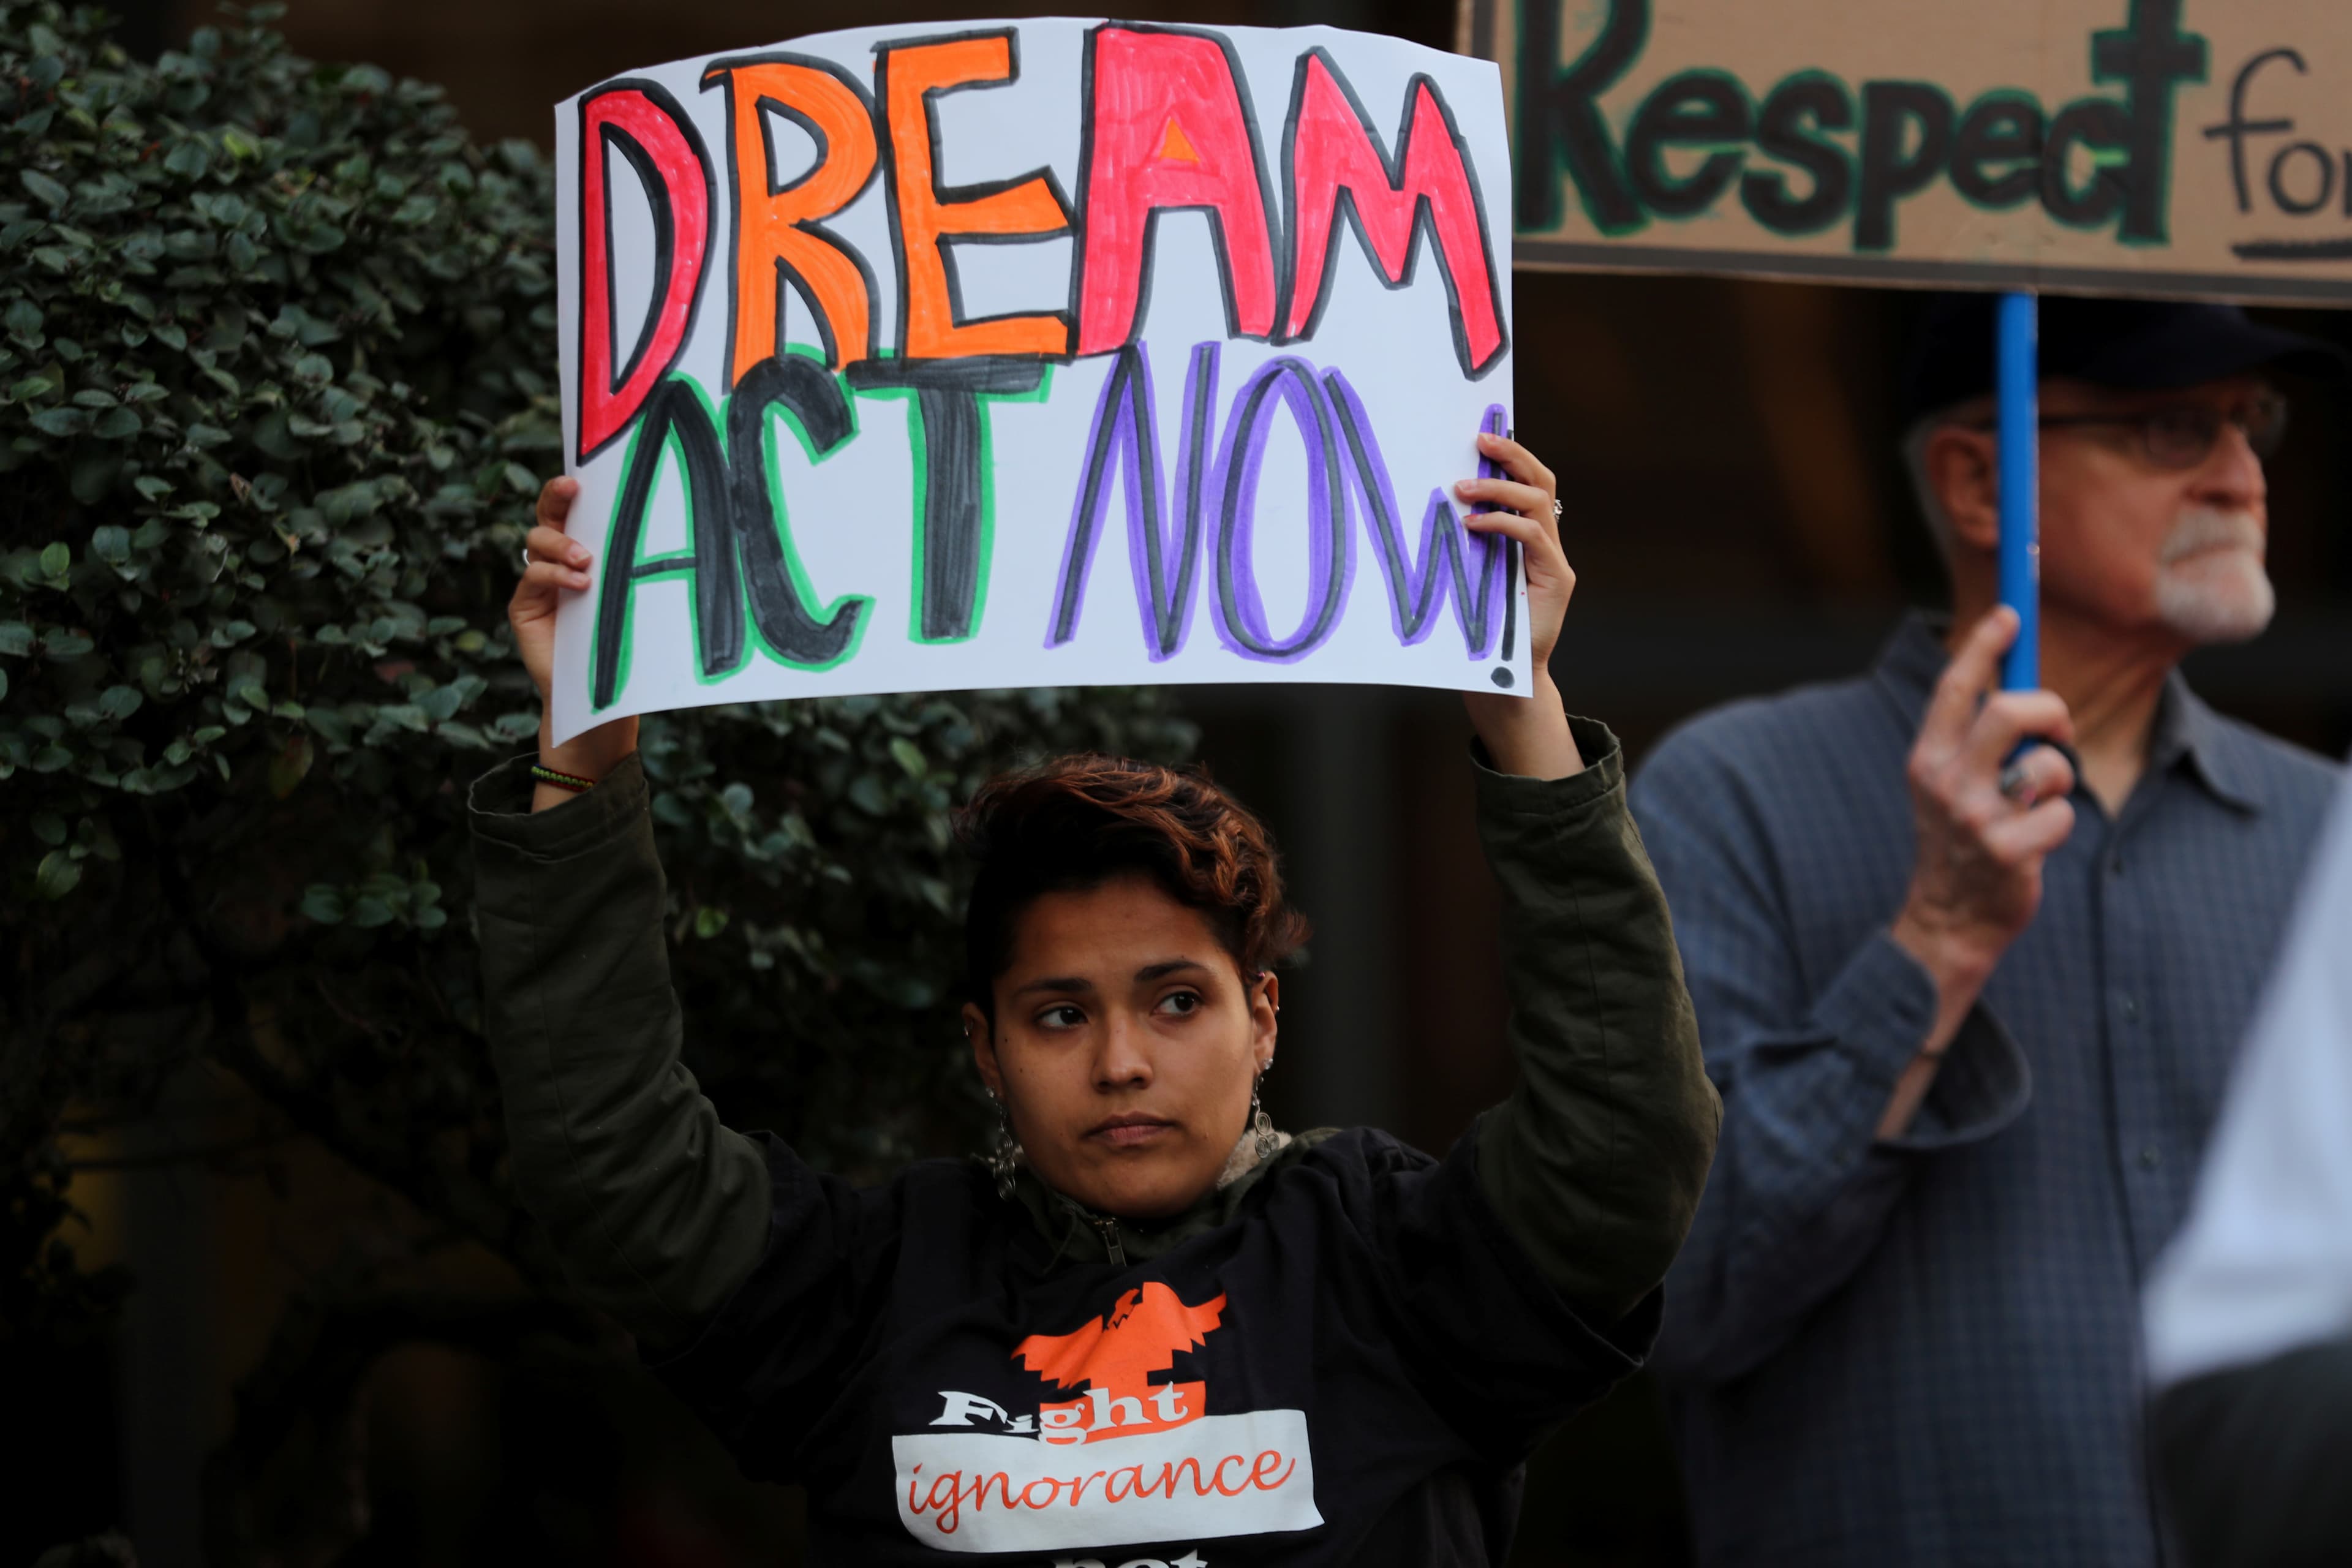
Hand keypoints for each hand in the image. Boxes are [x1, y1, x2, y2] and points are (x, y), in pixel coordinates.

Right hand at [512, 476, 636, 803]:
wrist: (603, 693)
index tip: (584, 475)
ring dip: (560, 545)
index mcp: (584, 549)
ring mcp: (537, 582)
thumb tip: (692, 527)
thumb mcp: (635, 593)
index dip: (571, 487)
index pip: (573, 509)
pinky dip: (554, 575)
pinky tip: (578, 584)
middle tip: (573, 490)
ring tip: (586, 561)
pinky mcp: (524, 606)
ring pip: (535, 542)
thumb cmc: (627, 639)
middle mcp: (556, 560)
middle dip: (555, 496)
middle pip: (546, 514)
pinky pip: (531, 577)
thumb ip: (638, 564)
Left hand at [1457, 431, 1582, 779]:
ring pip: (1539, 503)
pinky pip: (1532, 538)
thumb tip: (1428, 502)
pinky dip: (1503, 525)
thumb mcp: (1465, 574)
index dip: (1508, 454)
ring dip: (1500, 488)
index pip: (1526, 481)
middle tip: (1479, 441)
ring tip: (1462, 489)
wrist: (1500, 679)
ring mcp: (1554, 560)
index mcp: (1525, 537)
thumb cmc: (1474, 627)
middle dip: (1512, 454)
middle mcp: (1546, 543)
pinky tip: (1472, 525)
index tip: (1476, 433)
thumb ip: (1462, 542)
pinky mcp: (1557, 579)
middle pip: (1542, 480)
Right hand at [1890, 608, 2076, 1050]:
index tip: (2011, 612)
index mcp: (1927, 757)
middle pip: (2010, 710)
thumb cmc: (1963, 839)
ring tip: (2037, 803)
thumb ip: (1975, 736)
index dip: (1984, 644)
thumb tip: (2016, 679)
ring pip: (2048, 763)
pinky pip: (2063, 813)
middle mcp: (1946, 782)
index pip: (1955, 687)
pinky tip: (2035, 843)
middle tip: (2057, 727)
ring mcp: (1977, 818)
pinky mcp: (2009, 853)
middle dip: (2050, 709)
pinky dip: (2059, 824)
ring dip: (2058, 779)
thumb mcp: (1951, 781)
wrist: (1948, 920)